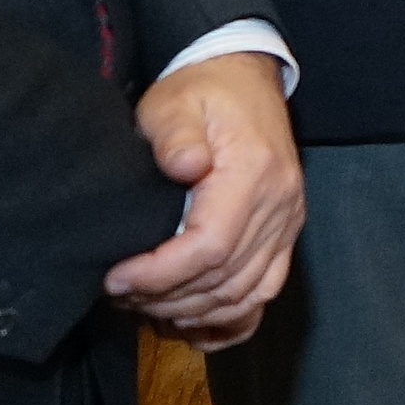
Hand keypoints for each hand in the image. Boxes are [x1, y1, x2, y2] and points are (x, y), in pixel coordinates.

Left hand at [106, 51, 301, 348]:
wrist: (244, 77)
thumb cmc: (202, 93)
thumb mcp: (175, 103)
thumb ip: (176, 135)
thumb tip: (187, 166)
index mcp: (254, 173)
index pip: (212, 246)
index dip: (161, 274)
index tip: (116, 278)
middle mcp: (280, 205)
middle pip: (226, 279)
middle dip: (167, 298)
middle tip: (120, 295)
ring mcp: (288, 223)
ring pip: (245, 294)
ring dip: (193, 311)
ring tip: (146, 306)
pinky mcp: (285, 234)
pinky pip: (265, 293)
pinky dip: (232, 320)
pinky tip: (194, 328)